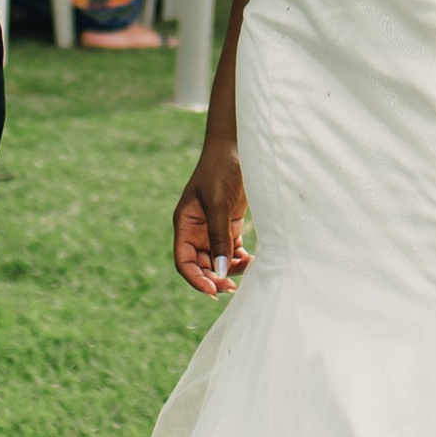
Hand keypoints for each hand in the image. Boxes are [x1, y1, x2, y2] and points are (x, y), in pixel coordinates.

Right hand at [173, 139, 250, 294]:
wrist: (238, 146)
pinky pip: (232, 250)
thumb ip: (218, 237)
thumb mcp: (217, 203)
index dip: (195, 279)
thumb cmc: (220, 169)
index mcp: (184, 224)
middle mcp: (196, 229)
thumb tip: (220, 270)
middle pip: (201, 264)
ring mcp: (213, 227)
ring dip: (229, 270)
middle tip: (233, 286)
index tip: (213, 290)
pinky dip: (240, 259)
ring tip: (248, 271)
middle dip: (215, 277)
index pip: (184, 261)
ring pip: (218, 260)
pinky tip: (252, 262)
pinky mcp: (229, 224)